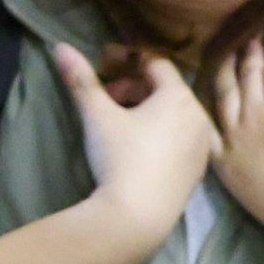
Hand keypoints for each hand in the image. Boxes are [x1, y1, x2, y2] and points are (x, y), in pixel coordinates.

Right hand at [53, 39, 215, 249]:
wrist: (138, 217)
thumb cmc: (119, 158)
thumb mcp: (97, 116)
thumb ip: (81, 79)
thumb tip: (61, 47)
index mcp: (179, 96)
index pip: (156, 64)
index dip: (128, 61)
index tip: (105, 69)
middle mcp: (199, 116)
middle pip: (167, 89)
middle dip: (136, 89)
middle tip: (109, 100)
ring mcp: (203, 146)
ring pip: (176, 115)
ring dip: (150, 112)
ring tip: (122, 126)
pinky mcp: (199, 170)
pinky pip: (182, 140)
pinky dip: (163, 135)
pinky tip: (140, 151)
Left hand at [211, 44, 263, 263]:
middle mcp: (254, 113)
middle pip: (247, 77)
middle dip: (248, 56)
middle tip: (247, 43)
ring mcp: (234, 137)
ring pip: (223, 97)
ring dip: (224, 73)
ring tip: (224, 60)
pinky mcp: (222, 161)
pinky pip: (207, 132)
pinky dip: (203, 113)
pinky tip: (201, 101)